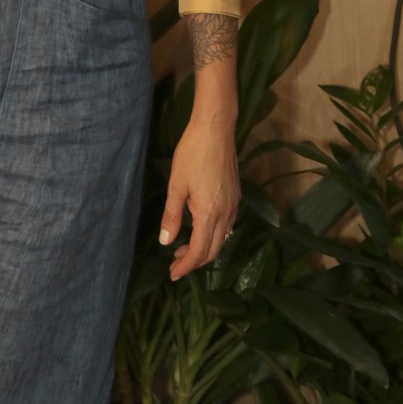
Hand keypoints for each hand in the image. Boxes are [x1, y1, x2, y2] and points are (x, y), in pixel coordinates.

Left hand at [158, 114, 239, 280]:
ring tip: (183, 249)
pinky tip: (200, 229)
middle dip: (194, 262)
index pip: (199, 251)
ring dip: (204, 249)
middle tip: (175, 265)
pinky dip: (213, 235)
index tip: (173, 274)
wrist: (216, 129)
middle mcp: (226, 214)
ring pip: (222, 239)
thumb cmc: (192, 153)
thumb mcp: (176, 185)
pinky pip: (227, 226)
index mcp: (209, 214)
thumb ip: (172, 215)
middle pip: (213, 250)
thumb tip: (166, 242)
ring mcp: (234, 205)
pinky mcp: (236, 196)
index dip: (186, 266)